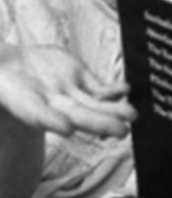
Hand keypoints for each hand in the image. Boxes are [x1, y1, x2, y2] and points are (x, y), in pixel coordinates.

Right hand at [0, 44, 134, 136]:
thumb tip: (41, 111)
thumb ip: (13, 98)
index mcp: (21, 103)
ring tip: (132, 116)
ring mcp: (64, 93)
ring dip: (112, 111)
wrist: (4, 66)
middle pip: (73, 114)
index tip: (65, 128)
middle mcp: (46, 102)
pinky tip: (125, 90)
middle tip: (120, 131)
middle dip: (96, 123)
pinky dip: (112, 91)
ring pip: (91, 104)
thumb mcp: (0, 89)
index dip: (49, 120)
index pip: (34, 114)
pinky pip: (97, 89)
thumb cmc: (0, 82)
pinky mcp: (76, 80)